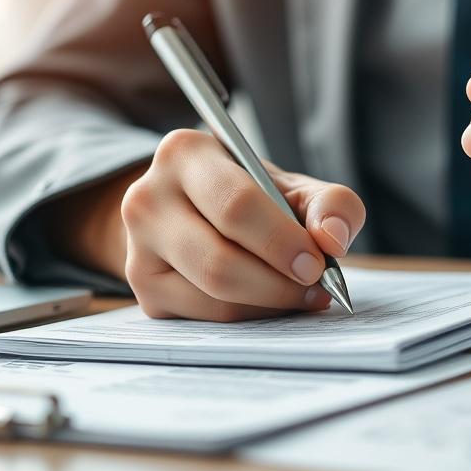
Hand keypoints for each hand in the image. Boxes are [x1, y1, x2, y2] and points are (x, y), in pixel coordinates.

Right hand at [51, 129, 364, 320]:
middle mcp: (148, 198)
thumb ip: (330, 203)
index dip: (281, 241)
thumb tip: (333, 239)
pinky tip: (272, 301)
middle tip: (316, 285)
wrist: (199, 211)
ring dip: (269, 303)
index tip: (318, 263)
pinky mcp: (144, 290)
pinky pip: (204, 317)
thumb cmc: (254, 196)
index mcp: (185, 153)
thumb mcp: (294, 187)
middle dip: (278, 282)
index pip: (235, 205)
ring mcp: (137, 248)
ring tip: (303, 294)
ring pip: (211, 294)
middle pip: (218, 260)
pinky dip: (250, 315)